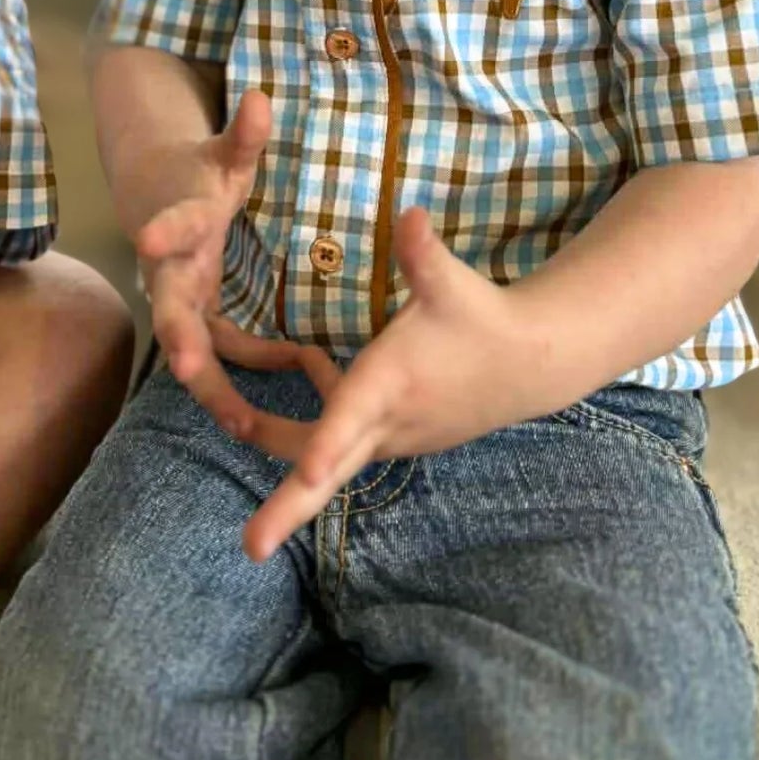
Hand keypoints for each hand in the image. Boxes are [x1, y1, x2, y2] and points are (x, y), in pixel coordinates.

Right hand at [132, 91, 293, 432]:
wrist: (154, 195)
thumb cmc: (197, 173)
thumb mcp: (223, 154)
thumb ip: (244, 135)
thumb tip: (259, 97)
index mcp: (180, 223)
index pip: (172, 225)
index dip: (162, 231)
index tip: (148, 240)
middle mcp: (171, 268)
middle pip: (171, 308)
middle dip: (180, 339)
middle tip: (189, 370)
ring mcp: (178, 299)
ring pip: (189, 347)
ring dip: (211, 386)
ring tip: (243, 424)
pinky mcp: (193, 320)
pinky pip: (213, 357)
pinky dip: (231, 385)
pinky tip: (260, 419)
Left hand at [240, 209, 536, 562]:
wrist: (528, 362)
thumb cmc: (482, 318)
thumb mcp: (450, 282)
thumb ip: (422, 253)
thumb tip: (410, 212)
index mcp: (390, 386)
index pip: (350, 422)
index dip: (323, 450)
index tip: (303, 478)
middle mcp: (384, 424)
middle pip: (326, 474)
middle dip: (287, 511)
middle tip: (250, 547)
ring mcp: (386, 437)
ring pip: (322, 457)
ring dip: (278, 441)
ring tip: (230, 414)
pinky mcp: (389, 435)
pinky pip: (337, 434)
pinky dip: (313, 414)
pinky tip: (304, 358)